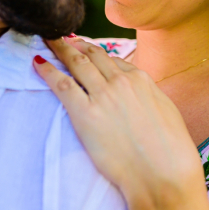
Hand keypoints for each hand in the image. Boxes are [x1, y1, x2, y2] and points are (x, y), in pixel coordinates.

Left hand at [34, 37, 208, 209]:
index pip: (114, 61)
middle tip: (61, 37)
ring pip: (76, 63)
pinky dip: (48, 71)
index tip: (85, 49)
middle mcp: (121, 81)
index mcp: (141, 79)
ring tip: (47, 40)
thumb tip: (142, 92)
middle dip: (75, 44)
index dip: (96, 54)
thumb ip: (149, 96)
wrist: (162, 172)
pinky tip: (38, 63)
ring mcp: (103, 95)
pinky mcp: (85, 114)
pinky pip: (62, 85)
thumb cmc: (170, 148)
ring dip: (59, 49)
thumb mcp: (166, 110)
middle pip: (93, 55)